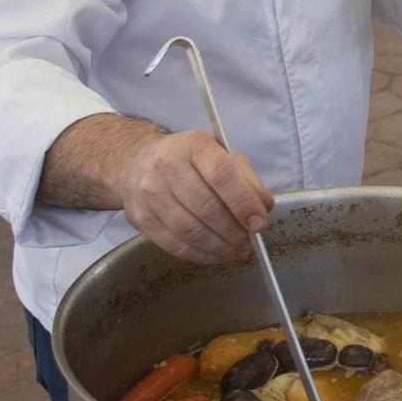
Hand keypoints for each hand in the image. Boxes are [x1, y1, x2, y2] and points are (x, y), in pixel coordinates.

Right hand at [116, 129, 275, 264]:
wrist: (138, 162)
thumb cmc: (190, 160)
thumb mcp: (222, 155)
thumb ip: (247, 179)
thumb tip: (263, 208)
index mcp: (194, 145)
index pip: (222, 175)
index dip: (244, 203)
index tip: (259, 223)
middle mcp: (167, 166)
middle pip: (206, 207)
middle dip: (234, 230)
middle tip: (249, 241)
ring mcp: (150, 193)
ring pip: (190, 230)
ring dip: (219, 246)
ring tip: (237, 250)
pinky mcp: (141, 218)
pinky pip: (174, 245)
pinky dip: (200, 254)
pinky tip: (217, 254)